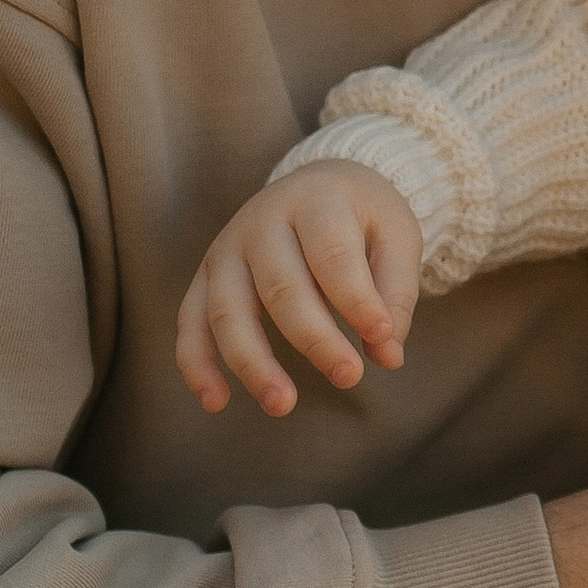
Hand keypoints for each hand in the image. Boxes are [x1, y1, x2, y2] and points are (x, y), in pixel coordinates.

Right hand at [174, 165, 422, 416]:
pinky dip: (196, 363)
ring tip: (282, 404)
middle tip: (349, 376)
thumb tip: (387, 354)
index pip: (332, 254)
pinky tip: (215, 402)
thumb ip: (396, 293)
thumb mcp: (397, 236)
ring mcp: (226, 248)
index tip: (381, 335)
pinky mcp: (206, 276)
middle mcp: (262, 220)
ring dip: (252, 362)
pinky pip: (190, 322)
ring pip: (228, 309)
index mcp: (316, 200)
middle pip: (280, 286)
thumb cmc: (363, 217)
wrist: (321, 183)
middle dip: (314, 338)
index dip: (356, 299)